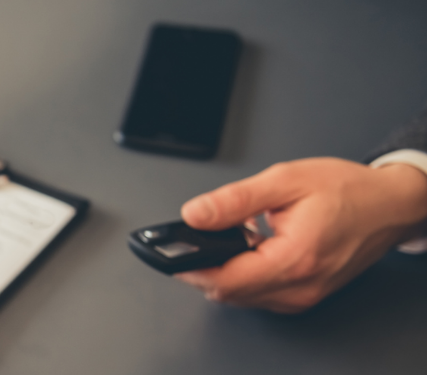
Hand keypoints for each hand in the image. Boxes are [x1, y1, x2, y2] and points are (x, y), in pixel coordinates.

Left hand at [176, 157, 426, 312]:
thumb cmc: (347, 191)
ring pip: (241, 297)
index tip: (171, 251)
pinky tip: (248, 250)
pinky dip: (244, 276)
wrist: (389, 206)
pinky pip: (259, 295)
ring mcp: (303, 296)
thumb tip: (194, 215)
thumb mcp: (285, 181)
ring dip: (224, 272)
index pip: (224, 281)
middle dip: (203, 268)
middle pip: (228, 293)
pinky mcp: (304, 296)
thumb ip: (234, 200)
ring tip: (230, 238)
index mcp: (294, 258)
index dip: (190, 267)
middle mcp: (299, 286)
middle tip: (197, 237)